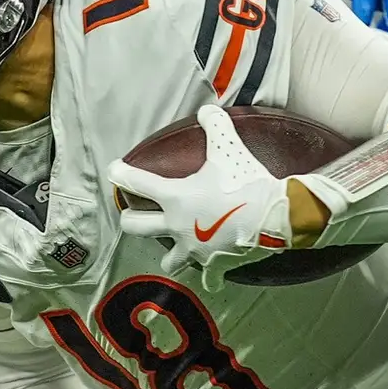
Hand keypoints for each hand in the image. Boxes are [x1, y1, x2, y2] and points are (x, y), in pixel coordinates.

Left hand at [111, 103, 292, 288]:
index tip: (114, 170)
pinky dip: (209, 276)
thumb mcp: (229, 148)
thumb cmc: (246, 181)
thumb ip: (215, 126)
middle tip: (132, 212)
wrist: (274, 215)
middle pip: (135, 227)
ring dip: (169, 256)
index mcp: (174, 197)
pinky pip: (207, 278)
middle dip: (130, 218)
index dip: (120, 174)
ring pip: (167, 261)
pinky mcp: (214, 265)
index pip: (136, 183)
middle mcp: (176, 226)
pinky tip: (211, 276)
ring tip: (174, 248)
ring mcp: (193, 250)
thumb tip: (206, 109)